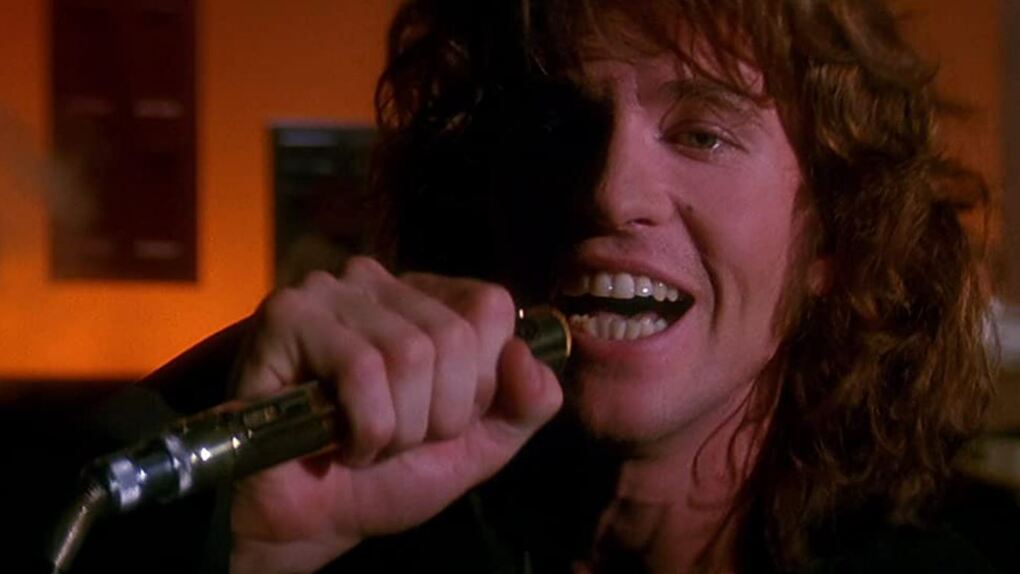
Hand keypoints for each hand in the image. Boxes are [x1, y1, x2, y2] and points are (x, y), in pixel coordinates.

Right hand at [228, 257, 562, 573]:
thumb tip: (527, 356)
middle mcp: (378, 282)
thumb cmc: (391, 473)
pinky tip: (339, 441)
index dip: (481, 382)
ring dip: (397, 428)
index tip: (444, 419)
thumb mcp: (482, 442)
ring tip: (368, 441)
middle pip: (453, 336)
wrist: (316, 521)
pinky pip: (360, 368)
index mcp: (428, 298)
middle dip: (438, 415)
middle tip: (400, 438)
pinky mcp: (286, 317)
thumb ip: (528, 402)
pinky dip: (363, 427)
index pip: (490, 305)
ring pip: (409, 353)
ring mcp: (329, 293)